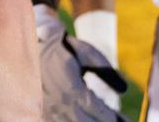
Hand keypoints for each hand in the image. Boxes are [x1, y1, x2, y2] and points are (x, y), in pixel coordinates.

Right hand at [35, 5, 127, 121]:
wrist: (35, 45)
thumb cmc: (64, 48)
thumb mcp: (87, 53)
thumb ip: (106, 70)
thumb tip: (124, 89)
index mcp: (70, 85)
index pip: (95, 108)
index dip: (110, 117)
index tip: (122, 119)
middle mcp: (58, 99)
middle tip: (114, 121)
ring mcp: (48, 106)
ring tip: (101, 119)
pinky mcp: (42, 109)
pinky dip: (73, 120)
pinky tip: (83, 116)